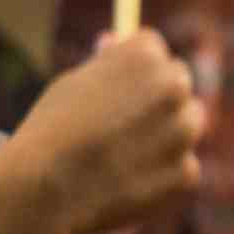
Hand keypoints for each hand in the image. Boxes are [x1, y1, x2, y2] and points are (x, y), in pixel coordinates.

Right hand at [10, 29, 203, 233]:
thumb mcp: (73, 83)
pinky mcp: (187, 171)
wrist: (46, 191)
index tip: (120, 80)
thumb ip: (106, 66)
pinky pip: (182, 166)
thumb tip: (115, 42)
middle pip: (177, 81)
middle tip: (126, 118)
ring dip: (168, 132)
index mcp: (144, 56)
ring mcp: (185, 131)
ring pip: (187, 124)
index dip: (133, 65)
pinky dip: (163, 173)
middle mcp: (174, 87)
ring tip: (124, 153)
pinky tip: (129, 182)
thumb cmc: (52, 132)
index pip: (153, 46)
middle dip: (158, 95)